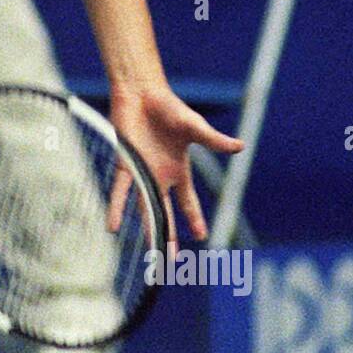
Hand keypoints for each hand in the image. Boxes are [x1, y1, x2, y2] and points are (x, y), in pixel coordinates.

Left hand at [108, 83, 243, 243]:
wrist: (141, 93)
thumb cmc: (168, 107)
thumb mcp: (194, 127)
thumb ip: (214, 140)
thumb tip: (240, 147)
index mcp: (178, 170)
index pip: (188, 201)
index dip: (195, 218)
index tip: (202, 237)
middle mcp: (160, 176)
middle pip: (166, 212)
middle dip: (169, 235)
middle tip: (172, 259)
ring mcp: (141, 172)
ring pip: (144, 207)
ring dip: (147, 228)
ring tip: (150, 251)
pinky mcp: (125, 164)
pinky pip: (120, 190)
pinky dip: (116, 207)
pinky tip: (112, 226)